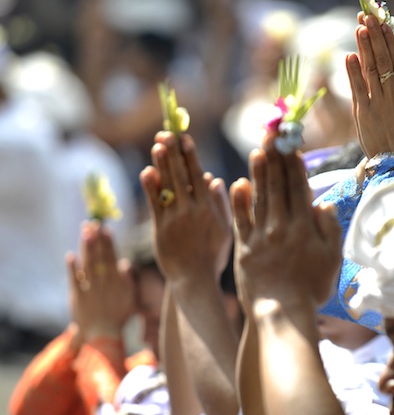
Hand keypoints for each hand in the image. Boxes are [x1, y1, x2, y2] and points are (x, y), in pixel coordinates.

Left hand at [66, 221, 134, 341]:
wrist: (103, 335)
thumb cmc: (118, 316)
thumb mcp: (129, 298)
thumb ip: (127, 281)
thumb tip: (125, 263)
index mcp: (117, 281)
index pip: (112, 257)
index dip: (109, 243)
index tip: (106, 229)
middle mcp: (103, 283)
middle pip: (99, 257)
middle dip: (96, 240)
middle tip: (92, 224)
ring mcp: (90, 289)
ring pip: (87, 264)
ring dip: (86, 248)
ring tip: (84, 233)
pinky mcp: (77, 297)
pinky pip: (74, 280)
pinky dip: (72, 268)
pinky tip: (70, 256)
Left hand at [140, 132, 232, 290]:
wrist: (194, 280)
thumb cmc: (212, 256)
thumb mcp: (224, 229)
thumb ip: (220, 204)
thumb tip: (213, 179)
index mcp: (209, 208)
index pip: (198, 175)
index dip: (190, 155)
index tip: (185, 138)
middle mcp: (192, 210)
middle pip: (182, 175)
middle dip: (174, 153)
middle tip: (167, 133)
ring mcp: (175, 219)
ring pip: (168, 186)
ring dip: (162, 164)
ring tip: (157, 145)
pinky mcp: (160, 230)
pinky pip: (154, 205)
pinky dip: (151, 188)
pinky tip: (147, 172)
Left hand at [230, 134, 341, 310]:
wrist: (281, 314)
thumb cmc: (310, 289)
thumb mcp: (331, 260)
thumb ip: (329, 230)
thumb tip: (322, 204)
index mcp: (303, 228)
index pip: (299, 188)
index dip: (295, 165)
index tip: (292, 145)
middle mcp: (281, 227)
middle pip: (279, 186)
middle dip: (276, 158)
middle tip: (272, 136)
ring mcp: (260, 236)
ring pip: (260, 198)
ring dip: (259, 172)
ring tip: (257, 150)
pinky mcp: (244, 248)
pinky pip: (240, 219)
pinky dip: (239, 201)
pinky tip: (237, 183)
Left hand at [346, 13, 393, 164]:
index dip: (390, 40)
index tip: (384, 23)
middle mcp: (391, 96)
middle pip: (382, 60)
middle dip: (375, 36)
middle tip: (368, 15)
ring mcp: (375, 104)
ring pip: (369, 70)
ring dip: (364, 48)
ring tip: (359, 27)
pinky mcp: (362, 113)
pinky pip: (357, 88)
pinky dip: (352, 72)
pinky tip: (350, 55)